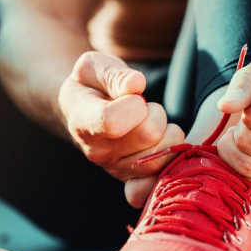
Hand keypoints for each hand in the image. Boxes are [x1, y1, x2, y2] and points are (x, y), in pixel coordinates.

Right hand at [59, 51, 184, 206]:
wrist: (83, 109)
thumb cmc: (90, 84)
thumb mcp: (92, 66)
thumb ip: (113, 73)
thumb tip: (136, 85)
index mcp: (83, 121)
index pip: (113, 122)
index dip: (134, 104)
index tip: (132, 93)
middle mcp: (97, 151)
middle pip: (148, 135)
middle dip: (156, 113)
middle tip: (144, 107)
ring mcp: (115, 168)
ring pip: (162, 156)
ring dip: (167, 133)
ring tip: (149, 123)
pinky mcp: (131, 179)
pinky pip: (155, 184)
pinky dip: (167, 166)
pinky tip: (161, 147)